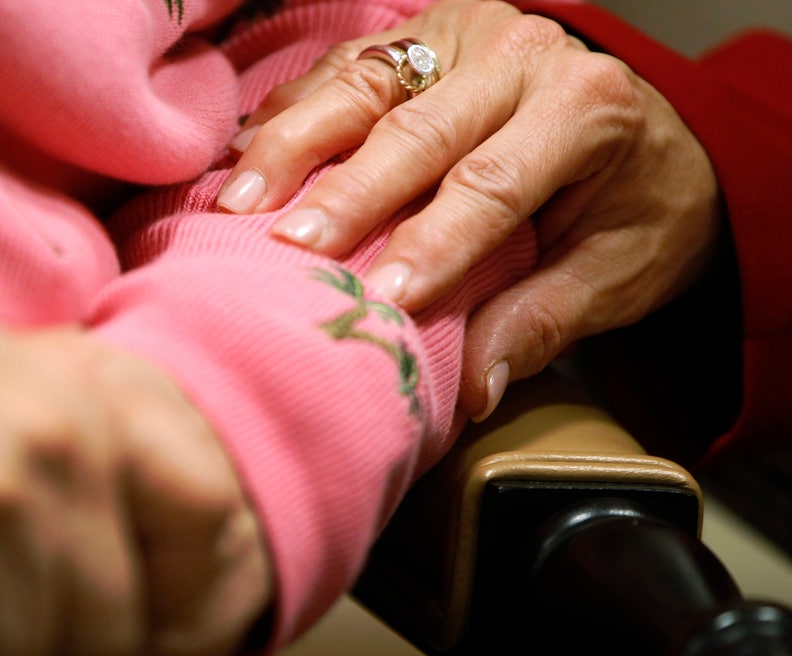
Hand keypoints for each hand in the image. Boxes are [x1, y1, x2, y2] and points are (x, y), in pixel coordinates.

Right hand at [0, 317, 270, 655]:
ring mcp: (6, 492)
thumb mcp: (17, 384)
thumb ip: (85, 459)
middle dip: (37, 645)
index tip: (129, 621)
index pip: (207, 511)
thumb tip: (127, 591)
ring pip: (21, 654)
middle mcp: (70, 445)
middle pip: (109, 622)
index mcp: (103, 402)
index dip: (178, 588)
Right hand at [216, 0, 720, 419]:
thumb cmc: (634, 205)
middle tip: (288, 248)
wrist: (646, 131)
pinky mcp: (418, 35)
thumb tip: (472, 389)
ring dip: (293, 145)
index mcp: (585, 107)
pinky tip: (243, 152)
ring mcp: (462, 34)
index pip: (493, 182)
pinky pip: (342, 67)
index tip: (379, 297)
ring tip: (239, 200)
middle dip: (343, 192)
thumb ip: (542, 322)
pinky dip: (290, 112)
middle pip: (415, 128)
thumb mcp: (616, 272)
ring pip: (364, 85)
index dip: (432, 241)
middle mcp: (521, 54)